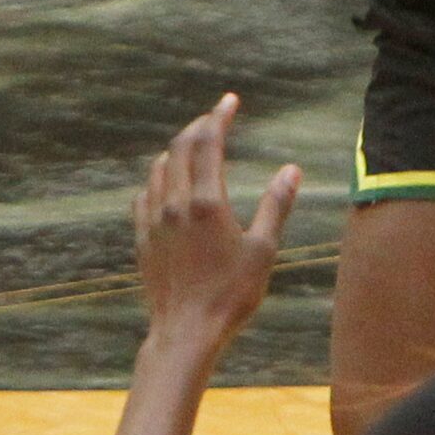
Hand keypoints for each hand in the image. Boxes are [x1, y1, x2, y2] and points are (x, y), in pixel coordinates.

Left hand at [134, 94, 301, 345]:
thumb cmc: (231, 295)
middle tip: (215, 119)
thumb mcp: (263, 251)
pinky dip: (158, 179)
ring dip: (177, 150)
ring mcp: (154, 221)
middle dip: (198, 127)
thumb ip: (276, 206)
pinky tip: (166, 185)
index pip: (209, 142)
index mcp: (207, 202)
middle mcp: (175, 204)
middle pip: (180, 147)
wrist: (185, 333)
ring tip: (194, 148)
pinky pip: (144, 195)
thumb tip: (291, 170)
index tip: (230, 100)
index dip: (219, 116)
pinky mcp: (143, 239)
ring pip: (159, 168)